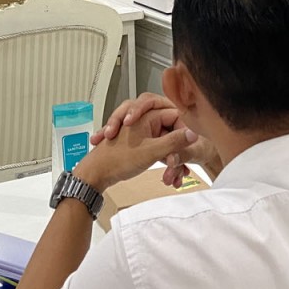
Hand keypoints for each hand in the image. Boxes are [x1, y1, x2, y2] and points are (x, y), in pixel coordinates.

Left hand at [74, 107, 199, 193]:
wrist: (96, 174)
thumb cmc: (117, 161)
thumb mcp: (151, 151)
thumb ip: (174, 141)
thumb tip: (192, 133)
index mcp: (147, 115)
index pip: (175, 115)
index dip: (184, 130)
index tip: (189, 144)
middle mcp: (144, 119)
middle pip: (170, 126)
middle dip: (176, 145)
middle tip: (182, 158)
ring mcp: (141, 131)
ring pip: (164, 139)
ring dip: (169, 155)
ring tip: (174, 173)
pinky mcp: (138, 142)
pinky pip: (157, 146)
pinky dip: (162, 158)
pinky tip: (169, 174)